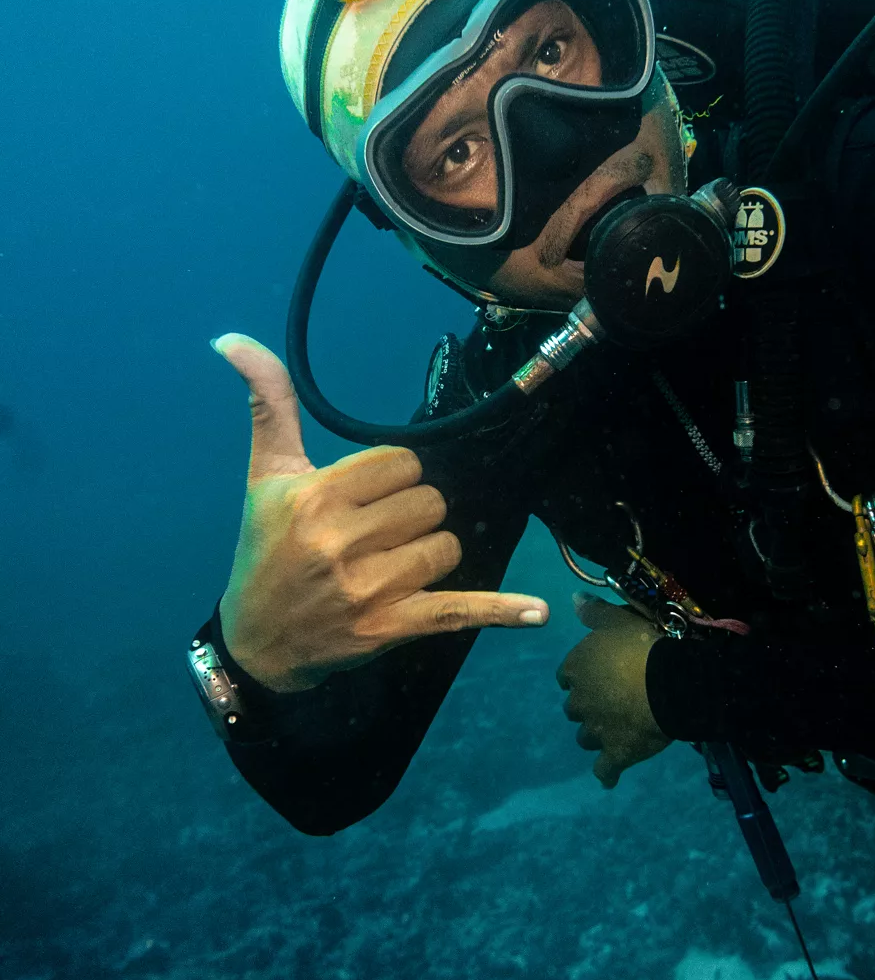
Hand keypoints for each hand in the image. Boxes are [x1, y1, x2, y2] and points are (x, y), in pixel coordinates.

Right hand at [213, 334, 547, 689]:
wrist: (257, 640)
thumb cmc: (264, 549)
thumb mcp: (266, 476)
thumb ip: (269, 403)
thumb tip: (232, 339)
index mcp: (314, 497)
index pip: (402, 463)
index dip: (392, 477)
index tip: (363, 499)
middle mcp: (339, 541)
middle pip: (429, 502)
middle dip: (411, 515)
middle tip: (374, 536)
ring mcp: (367, 589)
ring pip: (446, 546)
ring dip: (431, 553)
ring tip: (391, 567)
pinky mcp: (389, 627)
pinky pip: (457, 610)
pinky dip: (499, 611)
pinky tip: (537, 612)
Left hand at [557, 593, 670, 788]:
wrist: (670, 683)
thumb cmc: (643, 645)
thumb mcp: (618, 620)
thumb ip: (594, 612)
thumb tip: (573, 599)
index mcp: (576, 668)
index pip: (566, 676)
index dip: (580, 676)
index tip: (595, 675)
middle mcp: (579, 701)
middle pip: (574, 709)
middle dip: (587, 706)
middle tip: (610, 701)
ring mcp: (596, 731)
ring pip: (585, 738)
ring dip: (596, 735)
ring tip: (614, 732)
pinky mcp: (616, 754)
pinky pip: (605, 769)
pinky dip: (607, 773)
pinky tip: (610, 777)